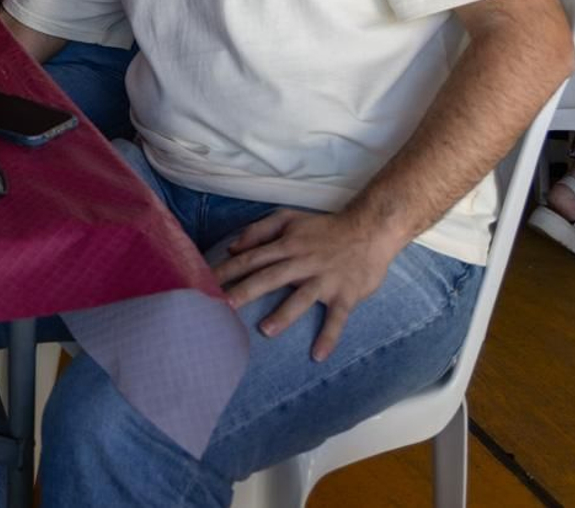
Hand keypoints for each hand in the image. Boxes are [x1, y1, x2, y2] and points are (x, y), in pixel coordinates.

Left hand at [213, 209, 402, 360]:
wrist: (370, 230)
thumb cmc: (324, 228)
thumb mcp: (288, 218)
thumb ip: (258, 230)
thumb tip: (232, 247)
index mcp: (286, 246)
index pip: (251, 258)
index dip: (227, 270)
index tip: (205, 283)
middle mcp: (302, 263)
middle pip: (270, 277)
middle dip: (246, 291)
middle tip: (225, 306)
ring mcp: (324, 280)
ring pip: (302, 298)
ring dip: (285, 314)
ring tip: (266, 330)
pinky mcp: (346, 295)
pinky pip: (337, 318)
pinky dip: (329, 336)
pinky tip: (318, 355)